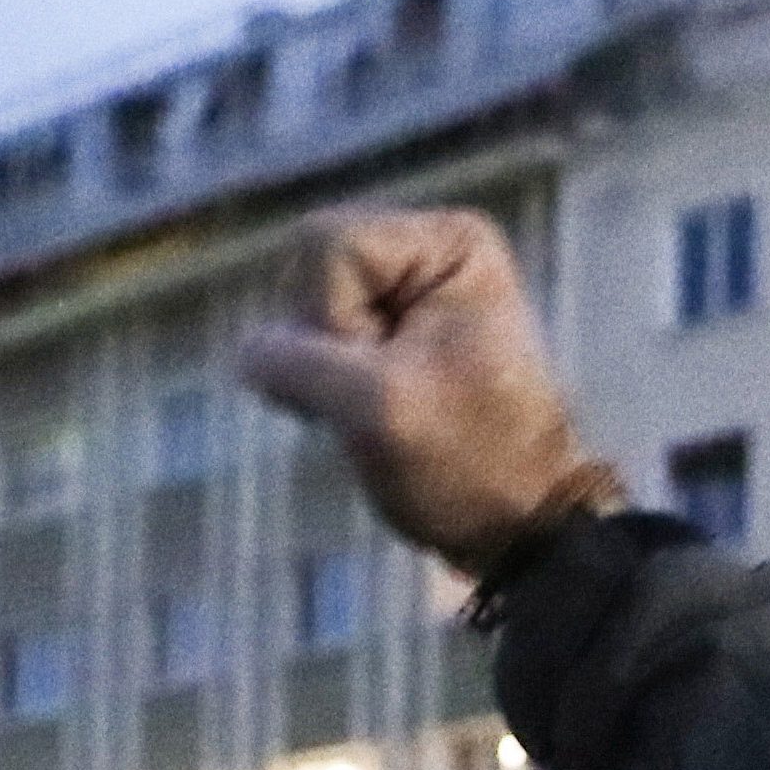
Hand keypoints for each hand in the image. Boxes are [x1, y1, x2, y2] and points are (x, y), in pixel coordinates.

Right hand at [236, 208, 595, 567]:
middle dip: (325, 340)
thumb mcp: (374, 408)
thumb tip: (248, 353)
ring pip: (303, 308)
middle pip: (306, 268)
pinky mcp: (389, 334)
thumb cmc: (469, 464)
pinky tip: (367, 414)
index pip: (326, 243)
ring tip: (380, 410)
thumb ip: (295, 363)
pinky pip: (316, 341)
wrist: (521, 527)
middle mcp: (430, 249)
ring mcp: (408, 291)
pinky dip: (327, 382)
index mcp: (450, 242)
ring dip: (324, 369)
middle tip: (381, 396)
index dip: (334, 315)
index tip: (388, 372)